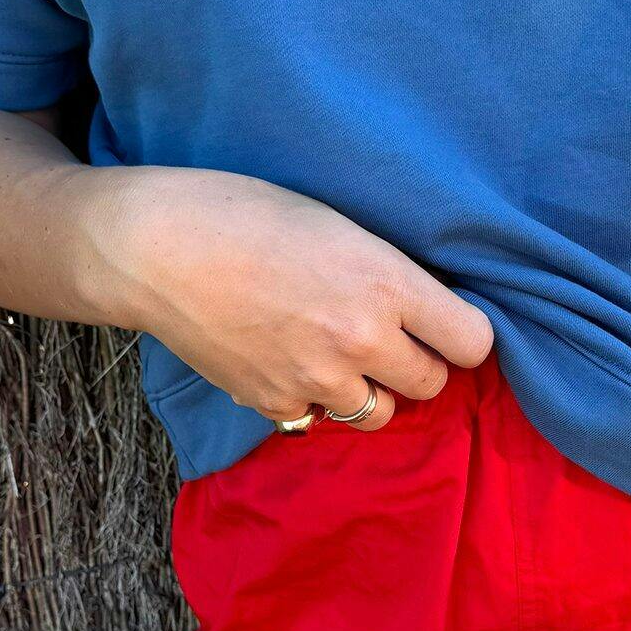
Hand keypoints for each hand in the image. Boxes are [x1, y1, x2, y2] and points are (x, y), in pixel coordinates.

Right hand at [97, 165, 493, 428]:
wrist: (156, 247)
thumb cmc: (244, 212)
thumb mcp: (337, 224)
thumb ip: (385, 272)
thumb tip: (420, 309)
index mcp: (386, 282)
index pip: (473, 342)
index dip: (463, 335)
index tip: (446, 327)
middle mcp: (361, 339)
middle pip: (432, 385)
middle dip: (418, 364)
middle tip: (390, 339)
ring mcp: (317, 378)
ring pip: (379, 413)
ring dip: (370, 390)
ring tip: (339, 356)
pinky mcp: (273, 403)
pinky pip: (317, 418)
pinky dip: (311, 399)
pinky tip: (288, 361)